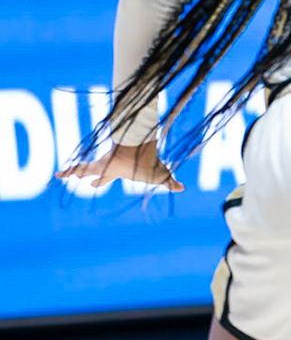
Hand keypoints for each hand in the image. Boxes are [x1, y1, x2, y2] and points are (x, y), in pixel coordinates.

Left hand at [58, 140, 181, 191]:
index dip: (100, 181)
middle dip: (87, 175)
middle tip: (79, 179)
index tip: (91, 184)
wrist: (141, 151)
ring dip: (73, 171)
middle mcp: (110, 166)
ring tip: (59, 174)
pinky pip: (80, 168)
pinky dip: (69, 171)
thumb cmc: (150, 162)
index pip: (108, 176)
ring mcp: (103, 164)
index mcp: (120, 170)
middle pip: (95, 171)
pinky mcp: (98, 165)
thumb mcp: (161, 176)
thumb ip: (170, 183)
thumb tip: (182, 188)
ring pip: (84, 168)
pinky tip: (58, 174)